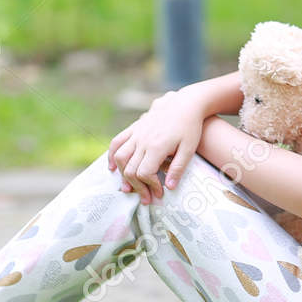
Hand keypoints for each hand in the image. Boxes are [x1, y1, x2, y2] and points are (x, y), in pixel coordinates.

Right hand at [106, 88, 207, 203]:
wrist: (186, 103)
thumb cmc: (190, 126)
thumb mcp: (189, 149)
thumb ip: (178, 168)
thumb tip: (169, 187)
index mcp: (156, 146)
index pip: (144, 173)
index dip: (150, 186)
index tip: (159, 193)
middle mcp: (142, 140)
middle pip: (130, 169)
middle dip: (137, 187)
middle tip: (147, 198)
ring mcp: (136, 133)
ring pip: (120, 157)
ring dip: (122, 175)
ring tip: (130, 188)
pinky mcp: (134, 128)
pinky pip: (116, 142)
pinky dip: (111, 156)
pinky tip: (112, 168)